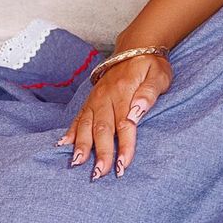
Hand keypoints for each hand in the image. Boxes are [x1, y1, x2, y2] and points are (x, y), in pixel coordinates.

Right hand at [57, 54, 172, 179]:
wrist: (135, 48)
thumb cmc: (150, 65)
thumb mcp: (159, 75)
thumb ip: (148, 93)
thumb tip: (136, 112)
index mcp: (125, 91)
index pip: (125, 124)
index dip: (124, 146)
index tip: (123, 165)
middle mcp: (106, 97)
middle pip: (103, 129)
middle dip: (100, 153)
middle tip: (98, 174)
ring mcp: (95, 99)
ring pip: (86, 125)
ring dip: (82, 146)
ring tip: (77, 164)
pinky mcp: (90, 101)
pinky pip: (78, 118)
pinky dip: (70, 132)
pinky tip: (63, 146)